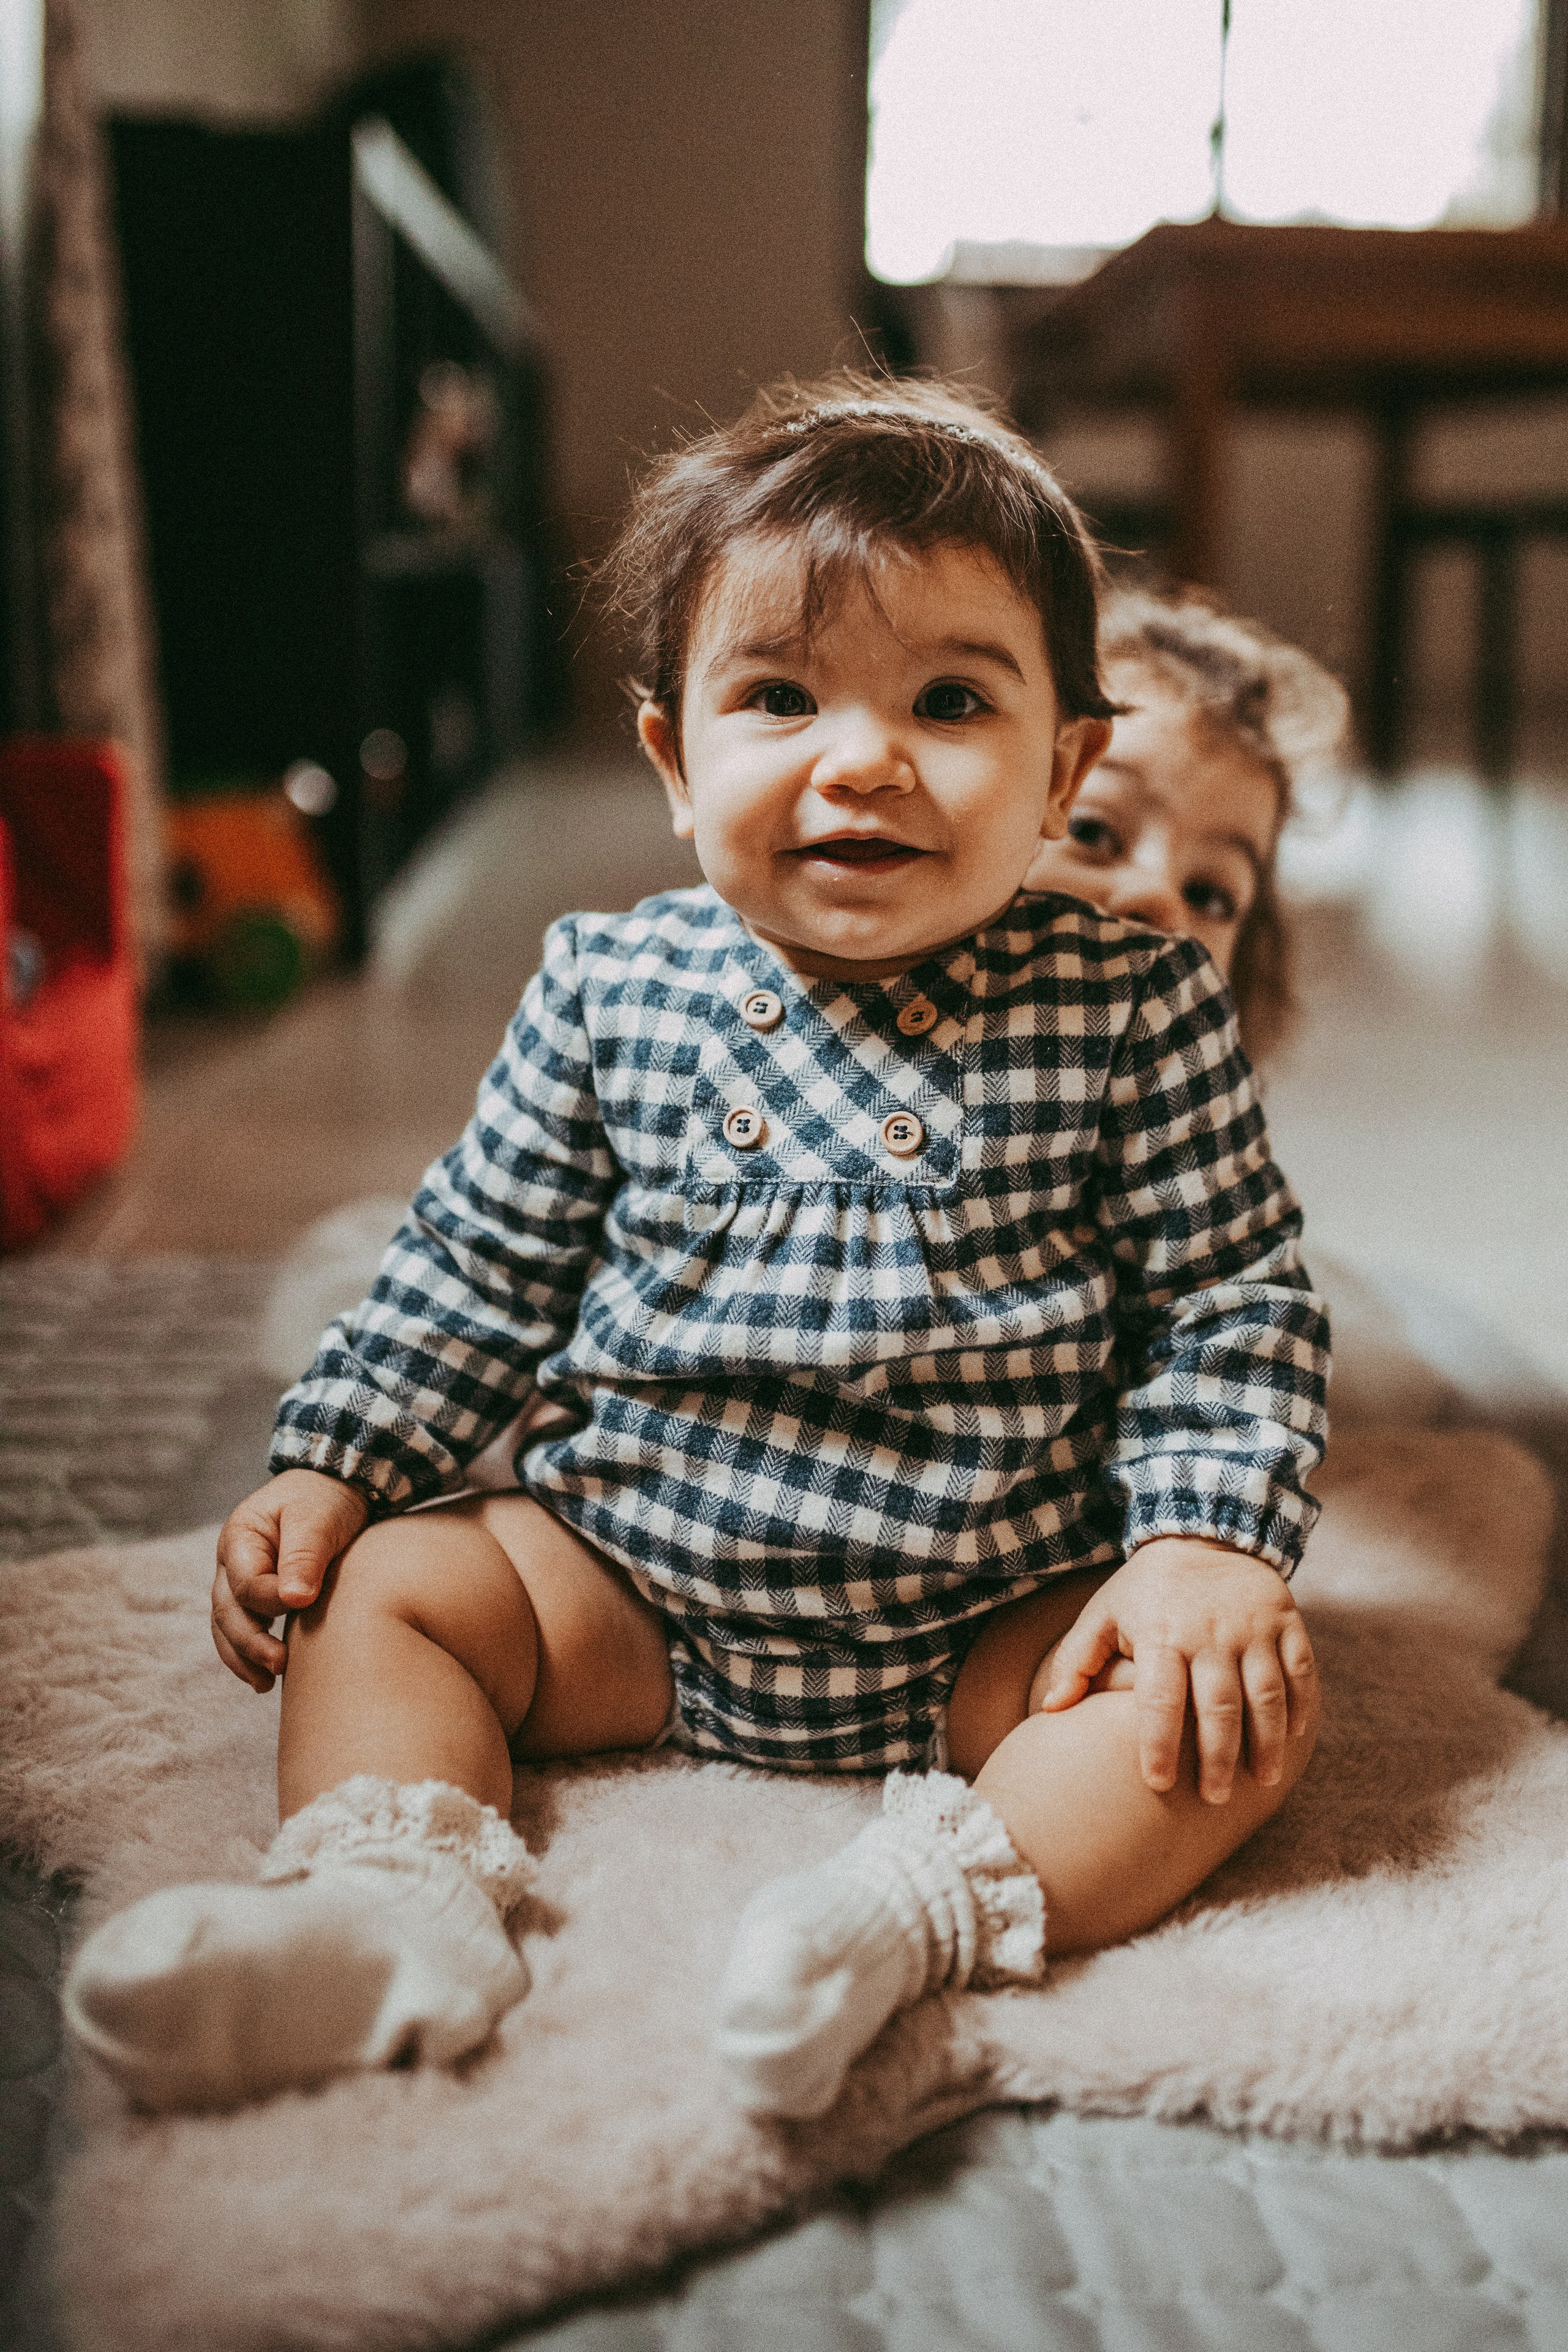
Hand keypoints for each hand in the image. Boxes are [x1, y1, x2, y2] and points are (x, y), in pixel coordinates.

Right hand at [210, 1470, 368, 1691]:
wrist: (335, 1489)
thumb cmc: (325, 1500)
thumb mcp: (318, 1517)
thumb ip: (305, 1555)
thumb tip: (294, 1599)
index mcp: (240, 1537)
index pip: (245, 1583)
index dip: (271, 1601)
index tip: (304, 1604)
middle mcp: (231, 1563)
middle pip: (227, 1611)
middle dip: (249, 1643)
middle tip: (279, 1665)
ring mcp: (238, 1581)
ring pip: (227, 1627)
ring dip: (242, 1658)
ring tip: (265, 1684)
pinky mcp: (255, 1598)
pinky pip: (242, 1630)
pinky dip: (248, 1656)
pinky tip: (264, 1679)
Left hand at [1037, 1537, 1317, 1803]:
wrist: (1203, 1534)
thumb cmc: (1146, 1590)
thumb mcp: (1104, 1614)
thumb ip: (1077, 1660)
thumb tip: (1050, 1709)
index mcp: (1162, 1635)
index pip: (1160, 1699)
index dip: (1159, 1744)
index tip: (1156, 1783)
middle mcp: (1210, 1634)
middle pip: (1219, 1707)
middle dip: (1217, 1758)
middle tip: (1212, 1798)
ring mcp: (1253, 1629)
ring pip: (1266, 1695)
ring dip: (1267, 1743)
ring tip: (1261, 1782)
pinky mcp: (1286, 1623)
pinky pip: (1301, 1671)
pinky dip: (1302, 1707)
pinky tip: (1295, 1740)